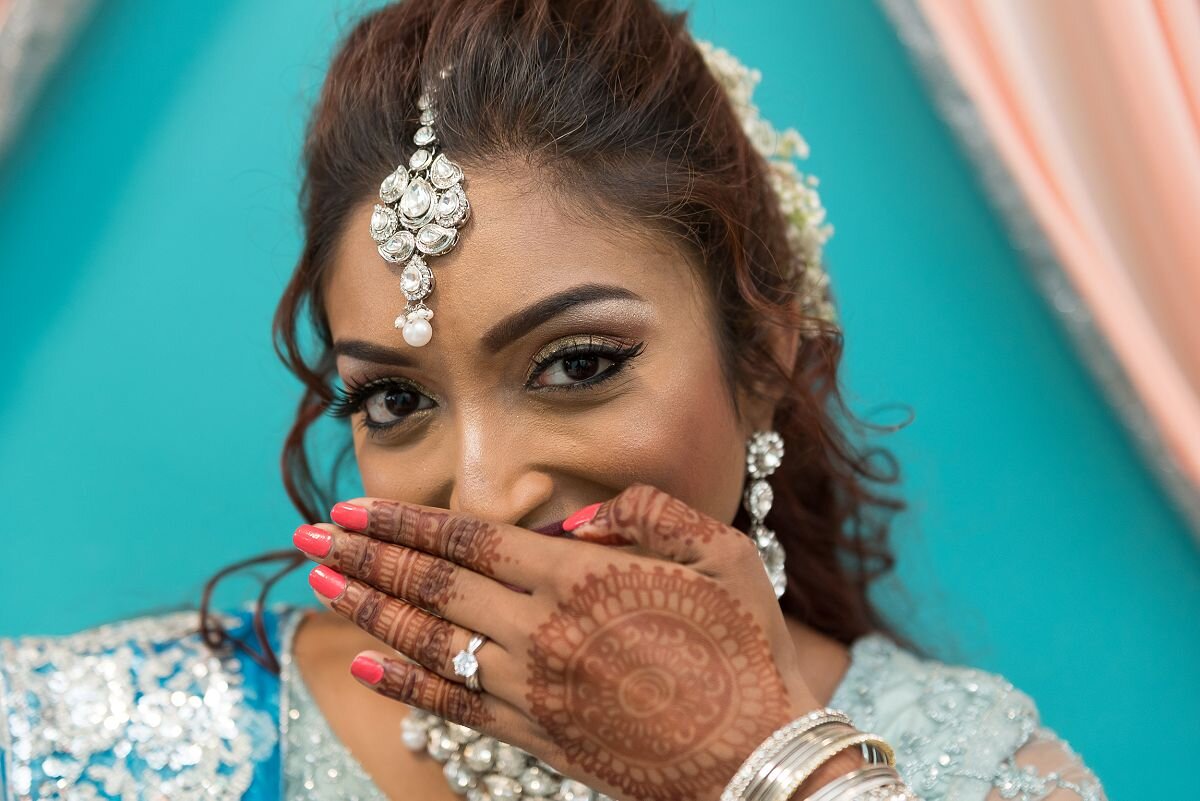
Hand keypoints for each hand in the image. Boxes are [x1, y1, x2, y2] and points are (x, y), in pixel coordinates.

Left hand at [292, 484, 824, 800]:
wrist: (761, 756)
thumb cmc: (746, 647)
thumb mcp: (721, 552)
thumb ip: (647, 513)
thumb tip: (575, 522)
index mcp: (580, 578)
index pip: (468, 539)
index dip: (403, 521)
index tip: (352, 507)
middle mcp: (541, 631)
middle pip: (433, 585)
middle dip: (365, 557)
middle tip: (308, 535)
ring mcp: (534, 690)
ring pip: (431, 642)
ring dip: (369, 610)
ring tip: (320, 584)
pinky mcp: (538, 737)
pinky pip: (455, 706)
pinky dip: (406, 684)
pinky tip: (367, 663)